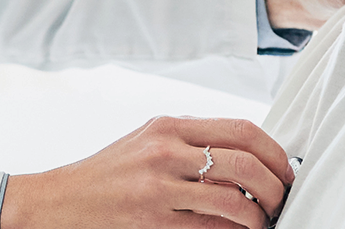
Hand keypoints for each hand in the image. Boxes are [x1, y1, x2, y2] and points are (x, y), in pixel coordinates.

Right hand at [0, 115, 292, 228]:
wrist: (58, 201)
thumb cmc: (106, 175)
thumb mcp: (146, 142)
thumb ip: (190, 141)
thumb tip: (247, 154)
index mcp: (168, 126)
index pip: (242, 130)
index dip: (275, 153)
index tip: (285, 170)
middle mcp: (164, 151)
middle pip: (245, 163)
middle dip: (276, 186)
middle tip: (281, 200)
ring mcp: (158, 187)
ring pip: (233, 199)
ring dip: (259, 215)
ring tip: (261, 222)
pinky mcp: (152, 220)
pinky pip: (210, 227)